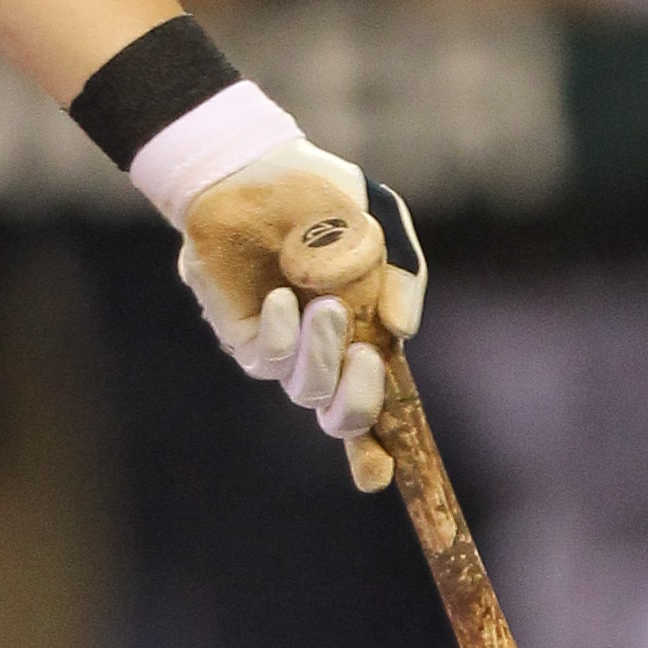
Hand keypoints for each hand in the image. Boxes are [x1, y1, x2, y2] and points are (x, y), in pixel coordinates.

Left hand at [178, 138, 426, 491]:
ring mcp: (284, 348)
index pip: (376, 409)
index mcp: (367, 337)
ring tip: (325, 305)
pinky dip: (282, 333)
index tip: (382, 477)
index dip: (379, 452)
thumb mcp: (381, 226)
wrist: (253, 169)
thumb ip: (403, 275)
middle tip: (366, 358)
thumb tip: (403, 332)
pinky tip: (281, 296)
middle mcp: (326, 354)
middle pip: (342, 418)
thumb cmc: (323, 198)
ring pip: (306, 390)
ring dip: (322, 355)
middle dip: (360, 402)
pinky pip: (267, 357)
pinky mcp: (244, 334)